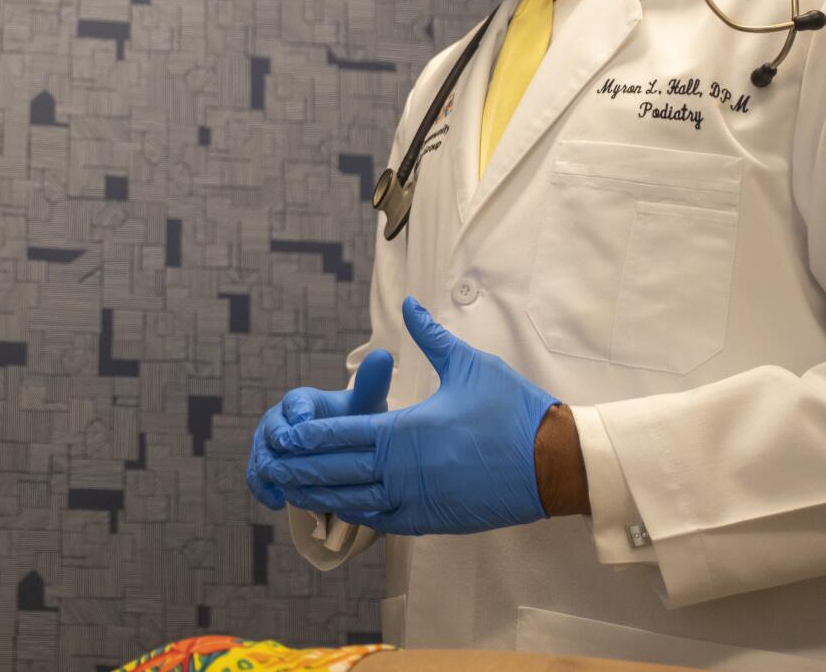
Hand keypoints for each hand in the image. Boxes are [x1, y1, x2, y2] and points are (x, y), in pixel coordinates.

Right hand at [247, 349, 393, 509]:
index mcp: (301, 401)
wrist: (339, 448)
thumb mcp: (365, 406)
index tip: (305, 423)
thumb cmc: (353, 424)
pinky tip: (278, 502)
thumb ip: (371, 384)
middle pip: (271, 429)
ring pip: (261, 454)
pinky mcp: (263, 465)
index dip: (299, 414)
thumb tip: (384, 355)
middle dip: (280, 442)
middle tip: (290, 454)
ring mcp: (268, 444)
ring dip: (271, 469)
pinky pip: (256, 477)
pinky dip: (264, 489)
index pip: (295, 403)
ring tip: (285, 485)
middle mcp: (279, 419)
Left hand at [273, 296, 559, 534]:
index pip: (343, 434)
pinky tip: (339, 507)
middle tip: (270, 463)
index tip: (281, 435)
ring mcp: (418, 500)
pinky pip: (382, 521)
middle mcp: (405, 469)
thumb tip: (408, 304)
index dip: (308, 437)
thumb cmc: (513, 410)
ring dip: (320, 494)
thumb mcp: (469, 365)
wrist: (555, 463)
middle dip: (302, 467)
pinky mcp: (433, 522)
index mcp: (408, 430)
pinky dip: (355, 514)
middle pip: (339, 470)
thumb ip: (430, 337)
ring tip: (290, 489)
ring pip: (355, 500)